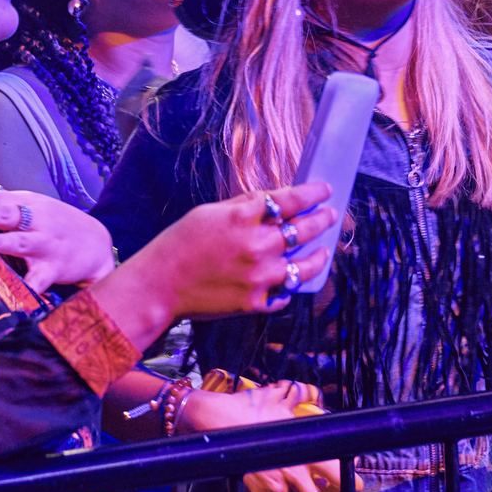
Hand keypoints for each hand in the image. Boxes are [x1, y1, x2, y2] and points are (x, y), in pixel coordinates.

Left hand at [0, 162, 115, 289]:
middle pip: (5, 214)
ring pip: (19, 243)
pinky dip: (26, 287)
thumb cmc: (54, 223)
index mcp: (25, 202)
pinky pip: (38, 280)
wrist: (97, 243)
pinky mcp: (54, 269)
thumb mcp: (27, 202)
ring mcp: (45, 245)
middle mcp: (35, 220)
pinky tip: (10, 294)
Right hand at [139, 183, 336, 319]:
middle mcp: (257, 246)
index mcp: (244, 218)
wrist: (159, 285)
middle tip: (331, 214)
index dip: (313, 193)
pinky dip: (290, 285)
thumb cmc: (180, 244)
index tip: (325, 189)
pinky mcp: (255, 302)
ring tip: (324, 251)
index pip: (291, 200)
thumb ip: (244, 206)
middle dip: (323, 219)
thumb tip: (271, 201)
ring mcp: (259, 277)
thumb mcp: (210, 212)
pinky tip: (293, 278)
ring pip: (304, 266)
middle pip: (304, 229)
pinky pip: (285, 293)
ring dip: (318, 256)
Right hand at [181, 382, 340, 491]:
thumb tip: (310, 392)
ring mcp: (272, 485)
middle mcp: (290, 470)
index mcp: (300, 448)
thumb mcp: (276, 396)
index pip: (333, 469)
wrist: (213, 421)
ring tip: (290, 487)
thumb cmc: (245, 407)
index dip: (349, 479)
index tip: (356, 483)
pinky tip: (265, 478)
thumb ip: (298, 395)